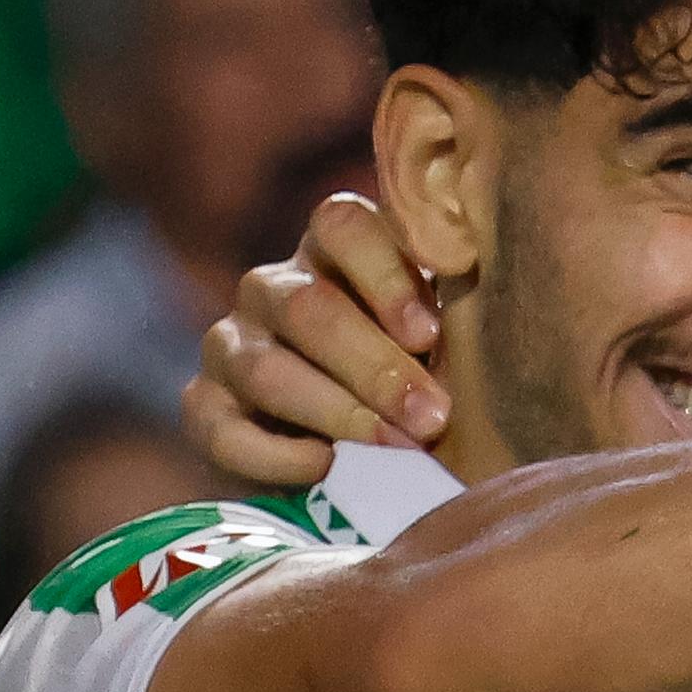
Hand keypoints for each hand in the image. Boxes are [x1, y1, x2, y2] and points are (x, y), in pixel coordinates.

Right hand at [181, 187, 447, 485]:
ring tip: (396, 448)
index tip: (430, 335)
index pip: (341, 225)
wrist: (362, 466)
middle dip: (375, 366)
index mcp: (334, 252)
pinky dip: (274, 454)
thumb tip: (485, 283)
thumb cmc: (421, 384)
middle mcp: (273, 288)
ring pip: (266, 368)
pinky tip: (325, 467)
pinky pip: (220, 427)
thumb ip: (459, 307)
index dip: (385, 277)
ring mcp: (231, 346)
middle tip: (432, 415)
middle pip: (307, 306)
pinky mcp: (205, 407)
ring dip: (338, 411)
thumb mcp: (446, 341)